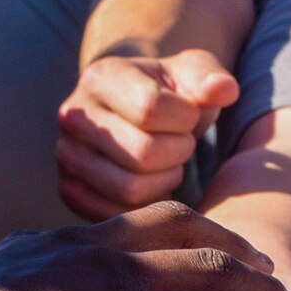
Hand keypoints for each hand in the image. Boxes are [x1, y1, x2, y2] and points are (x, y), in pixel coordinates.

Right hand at [56, 50, 238, 220]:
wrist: (135, 114)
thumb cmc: (171, 94)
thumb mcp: (193, 75)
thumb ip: (210, 77)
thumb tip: (224, 89)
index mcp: (101, 77)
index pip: (150, 109)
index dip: (186, 119)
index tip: (189, 117)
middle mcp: (73, 115)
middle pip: (143, 154)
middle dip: (179, 153)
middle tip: (182, 145)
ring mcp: (66, 156)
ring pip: (131, 189)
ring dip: (166, 181)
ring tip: (168, 164)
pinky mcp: (70, 190)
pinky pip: (118, 215)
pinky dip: (147, 207)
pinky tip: (154, 185)